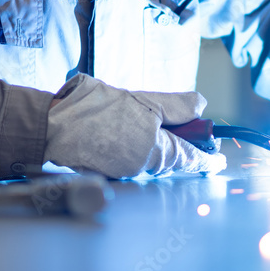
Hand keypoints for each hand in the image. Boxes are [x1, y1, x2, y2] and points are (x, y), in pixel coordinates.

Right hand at [44, 74, 226, 178]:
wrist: (50, 126)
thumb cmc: (94, 111)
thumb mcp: (143, 100)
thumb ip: (176, 105)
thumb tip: (200, 106)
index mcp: (156, 152)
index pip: (190, 158)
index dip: (207, 157)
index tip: (220, 159)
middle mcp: (142, 167)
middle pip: (172, 156)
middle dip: (180, 140)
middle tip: (185, 122)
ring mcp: (124, 170)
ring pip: (151, 155)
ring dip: (155, 139)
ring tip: (142, 116)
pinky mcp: (108, 168)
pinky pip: (132, 156)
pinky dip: (136, 143)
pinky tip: (124, 126)